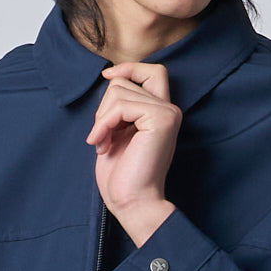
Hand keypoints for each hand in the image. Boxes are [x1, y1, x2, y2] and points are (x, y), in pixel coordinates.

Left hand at [85, 60, 180, 245]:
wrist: (132, 202)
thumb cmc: (122, 174)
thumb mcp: (117, 131)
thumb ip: (120, 106)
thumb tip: (111, 77)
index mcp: (161, 112)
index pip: (152, 70)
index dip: (128, 68)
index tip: (107, 76)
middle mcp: (169, 109)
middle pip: (125, 81)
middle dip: (104, 106)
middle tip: (102, 134)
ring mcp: (168, 112)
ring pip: (118, 91)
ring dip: (101, 119)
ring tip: (103, 143)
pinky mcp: (161, 119)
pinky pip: (120, 106)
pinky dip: (103, 124)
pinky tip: (102, 145)